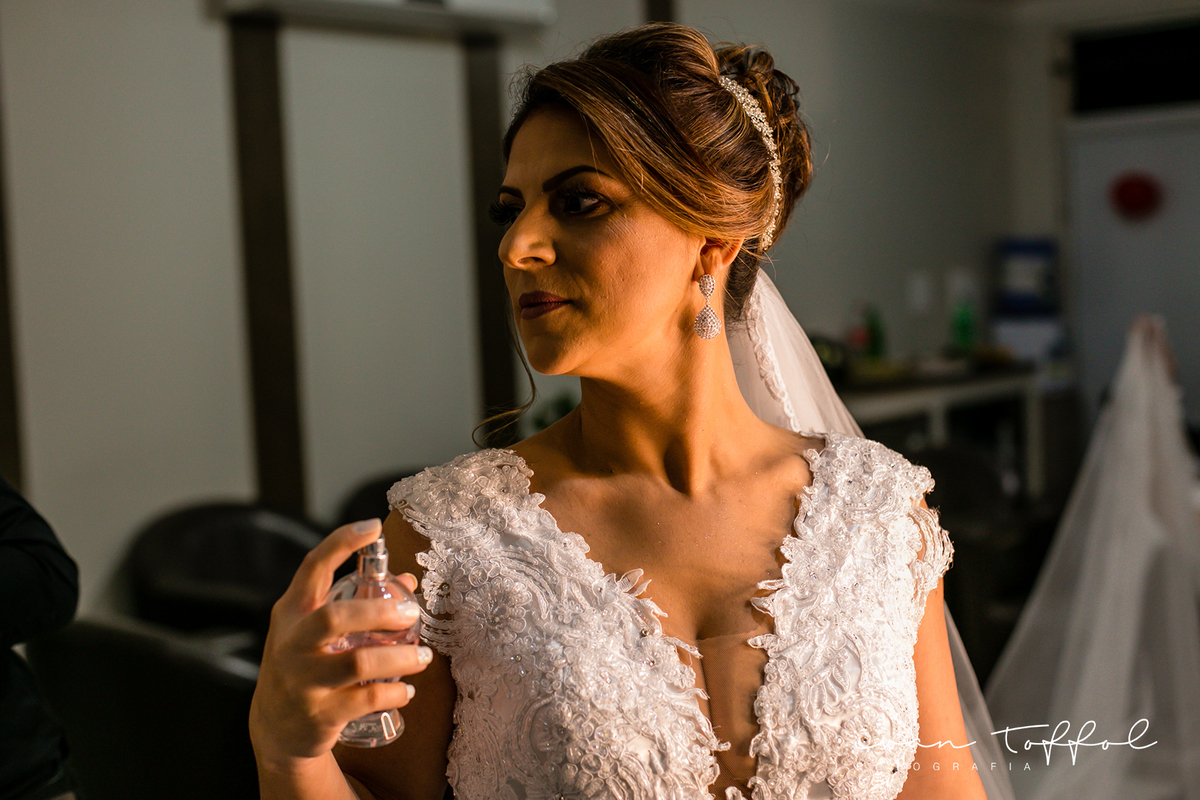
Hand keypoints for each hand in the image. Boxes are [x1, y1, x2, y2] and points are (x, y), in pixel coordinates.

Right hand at [249, 519, 431, 769]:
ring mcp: (303, 680)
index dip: (341, 543)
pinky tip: (407, 689)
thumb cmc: (304, 666)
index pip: (312, 568)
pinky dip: (395, 692)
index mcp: (292, 613)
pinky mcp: (319, 714)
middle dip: (380, 611)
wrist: (275, 730)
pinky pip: (367, 699)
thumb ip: (354, 603)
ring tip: (422, 657)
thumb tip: (408, 580)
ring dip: (400, 658)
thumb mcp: (315, 632)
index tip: (372, 527)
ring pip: (358, 662)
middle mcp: (292, 643)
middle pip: (336, 617)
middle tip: (411, 614)